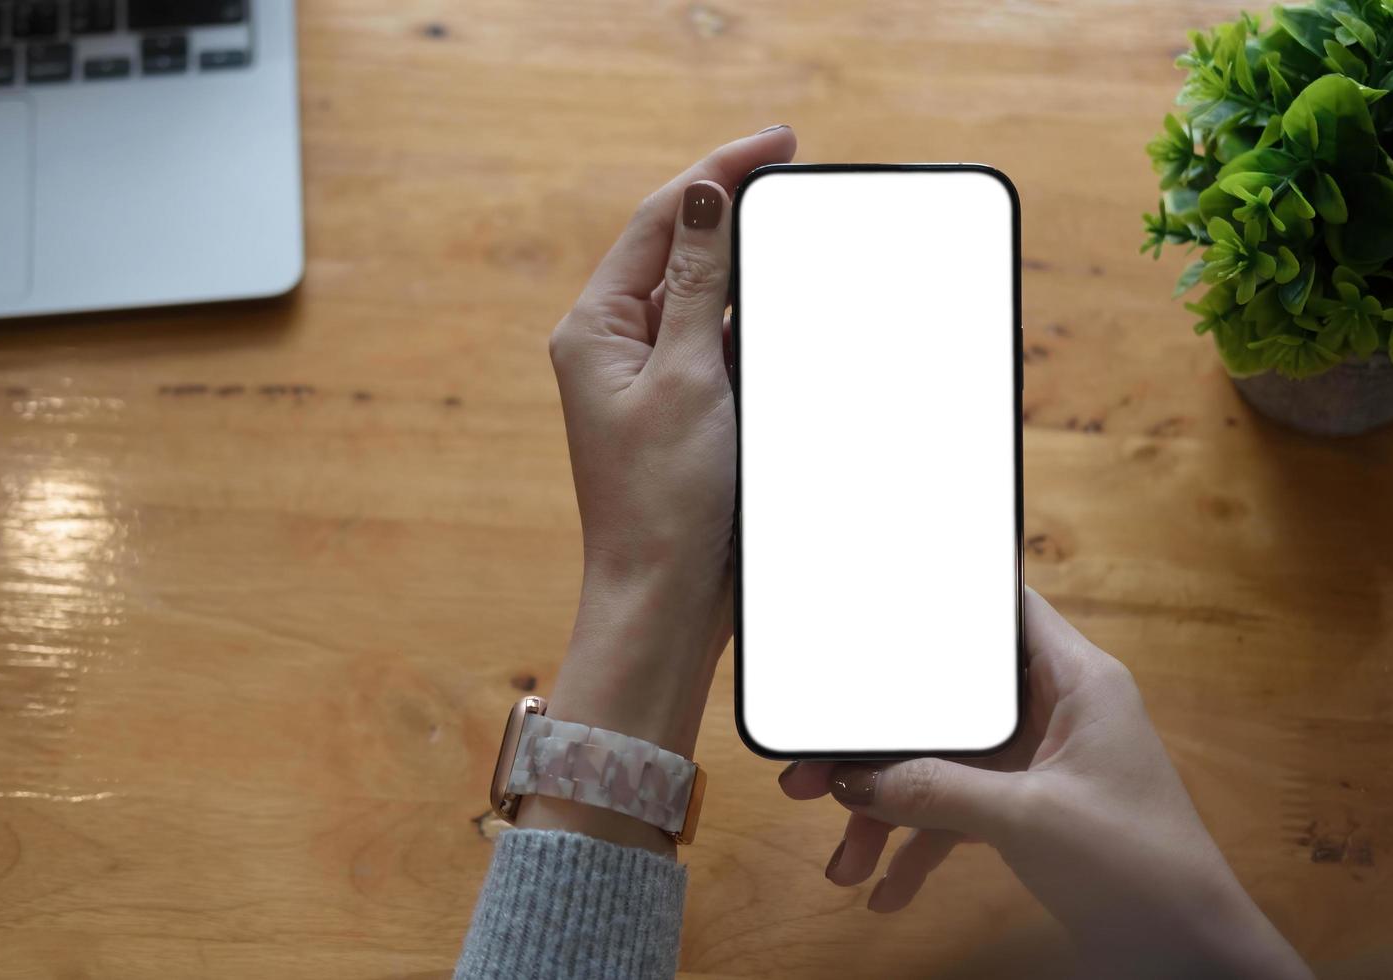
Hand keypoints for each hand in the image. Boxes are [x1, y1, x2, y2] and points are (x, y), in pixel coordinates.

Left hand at [515, 127, 797, 853]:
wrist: (663, 601)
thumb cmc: (664, 502)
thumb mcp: (687, 379)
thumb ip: (694, 283)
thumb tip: (704, 196)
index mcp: (594, 329)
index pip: (659, 220)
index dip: (719, 171)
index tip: (779, 141)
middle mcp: (612, 346)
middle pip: (676, 248)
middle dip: (732, 205)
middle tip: (794, 167)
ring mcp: (646, 379)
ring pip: (699, 294)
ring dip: (745, 261)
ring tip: (798, 224)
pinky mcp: (680, 412)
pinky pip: (716, 343)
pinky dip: (751, 318)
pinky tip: (788, 304)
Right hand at [781, 589, 1310, 977]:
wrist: (1188, 957)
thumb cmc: (1141, 867)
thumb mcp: (1026, 818)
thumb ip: (933, 789)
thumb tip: (855, 778)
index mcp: (1075, 680)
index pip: (1004, 607)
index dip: (943, 599)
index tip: (871, 611)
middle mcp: (1056, 711)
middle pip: (948, 703)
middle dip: (879, 744)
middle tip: (815, 772)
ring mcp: (1040, 764)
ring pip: (943, 766)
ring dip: (889, 812)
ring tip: (843, 860)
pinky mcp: (1030, 813)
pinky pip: (956, 814)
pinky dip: (920, 848)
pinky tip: (886, 888)